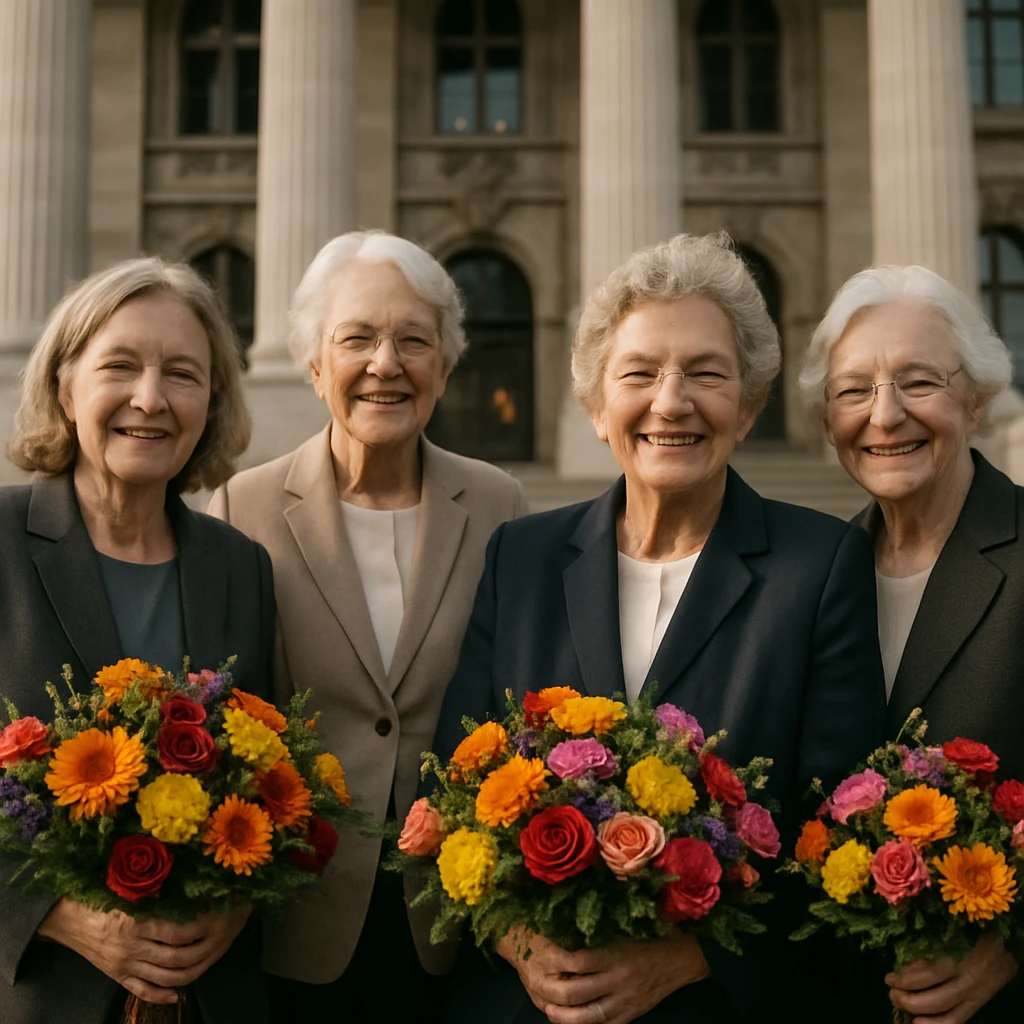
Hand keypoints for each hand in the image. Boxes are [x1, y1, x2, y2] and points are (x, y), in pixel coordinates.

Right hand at [37, 899, 250, 1003]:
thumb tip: (188, 884)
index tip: (215, 919)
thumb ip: (154, 892)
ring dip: (187, 974)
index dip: (198, 928)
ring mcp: (123, 965)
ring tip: (205, 964)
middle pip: (174, 958)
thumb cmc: (98, 896)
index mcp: (135, 923)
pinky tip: (177, 993)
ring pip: (163, 977)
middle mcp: (131, 948)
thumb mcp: (127, 890)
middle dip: (199, 953)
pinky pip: (142, 991)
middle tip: (217, 943)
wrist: (66, 918)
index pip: (176, 932)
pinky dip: (161, 995)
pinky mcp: (116, 976)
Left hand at [496, 928, 709, 1023]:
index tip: (542, 958)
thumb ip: (593, 940)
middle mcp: (617, 980)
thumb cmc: (642, 942)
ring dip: (564, 1016)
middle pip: (577, 992)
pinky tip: (571, 1022)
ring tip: (549, 1010)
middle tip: (538, 986)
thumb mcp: (617, 934)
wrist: (675, 962)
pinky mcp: (629, 1016)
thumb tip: (562, 938)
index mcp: (613, 955)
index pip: (577, 961)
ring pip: (587, 1016)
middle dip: (553, 992)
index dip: (556, 962)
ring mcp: (623, 1002)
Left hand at [887, 932, 1017, 1023]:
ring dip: (919, 1014)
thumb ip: (928, 943)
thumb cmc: (971, 929)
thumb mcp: (949, 930)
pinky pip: (957, 1021)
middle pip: (937, 1001)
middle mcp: (968, 981)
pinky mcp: (977, 1004)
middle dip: (909, 1000)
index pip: (931, 975)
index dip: (907, 980)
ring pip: (947, 1016)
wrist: (1004, 944)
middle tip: (892, 991)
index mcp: (960, 957)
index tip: (891, 976)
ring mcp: (975, 996)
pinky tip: (918, 1022)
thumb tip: (905, 962)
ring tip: (901, 1004)